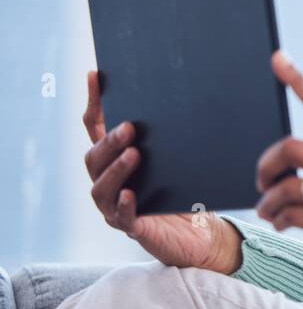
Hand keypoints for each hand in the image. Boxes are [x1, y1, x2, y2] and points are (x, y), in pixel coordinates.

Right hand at [82, 71, 242, 272]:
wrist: (203, 233)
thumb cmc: (187, 191)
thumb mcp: (179, 159)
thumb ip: (171, 136)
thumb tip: (182, 94)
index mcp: (117, 160)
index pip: (96, 129)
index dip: (94, 103)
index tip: (95, 75)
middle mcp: (110, 182)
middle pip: (94, 159)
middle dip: (110, 142)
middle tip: (129, 127)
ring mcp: (116, 206)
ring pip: (101, 188)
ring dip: (116, 169)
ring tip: (134, 154)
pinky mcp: (132, 227)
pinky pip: (120, 217)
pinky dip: (123, 204)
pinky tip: (131, 194)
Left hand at [255, 51, 302, 296]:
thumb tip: (290, 169)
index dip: (298, 82)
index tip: (278, 58)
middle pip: (291, 147)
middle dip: (266, 164)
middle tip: (262, 181)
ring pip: (287, 186)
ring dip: (268, 202)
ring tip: (269, 211)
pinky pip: (291, 215)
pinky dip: (280, 220)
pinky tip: (283, 224)